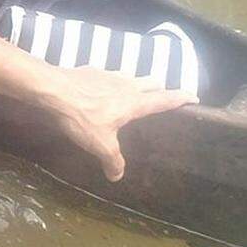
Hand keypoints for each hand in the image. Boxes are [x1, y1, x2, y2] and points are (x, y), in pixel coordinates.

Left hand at [48, 67, 196, 180]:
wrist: (52, 89)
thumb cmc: (81, 116)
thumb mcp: (100, 144)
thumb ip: (113, 160)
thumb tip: (117, 176)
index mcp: (134, 102)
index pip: (164, 99)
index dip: (180, 98)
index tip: (194, 97)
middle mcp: (125, 84)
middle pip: (150, 82)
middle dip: (159, 88)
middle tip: (162, 95)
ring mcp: (107, 74)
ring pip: (130, 75)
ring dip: (135, 82)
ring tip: (133, 92)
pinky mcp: (90, 70)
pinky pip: (107, 74)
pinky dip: (110, 81)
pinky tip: (101, 88)